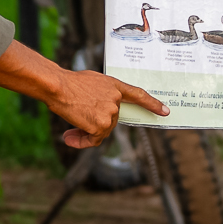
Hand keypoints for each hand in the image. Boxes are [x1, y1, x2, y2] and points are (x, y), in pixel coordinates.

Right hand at [48, 69, 168, 147]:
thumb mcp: (92, 82)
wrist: (58, 86)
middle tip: (77, 123)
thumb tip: (99, 110)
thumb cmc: (68, 82)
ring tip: (69, 132)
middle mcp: (116, 99)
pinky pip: (93, 140)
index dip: (152, 103)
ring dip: (86, 133)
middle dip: (95, 123)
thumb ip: (102, 94)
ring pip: (102, 130)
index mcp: (115, 85)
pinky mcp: (101, 125)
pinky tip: (68, 137)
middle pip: (111, 120)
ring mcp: (110, 113)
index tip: (165, 111)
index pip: (138, 95)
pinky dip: (81, 141)